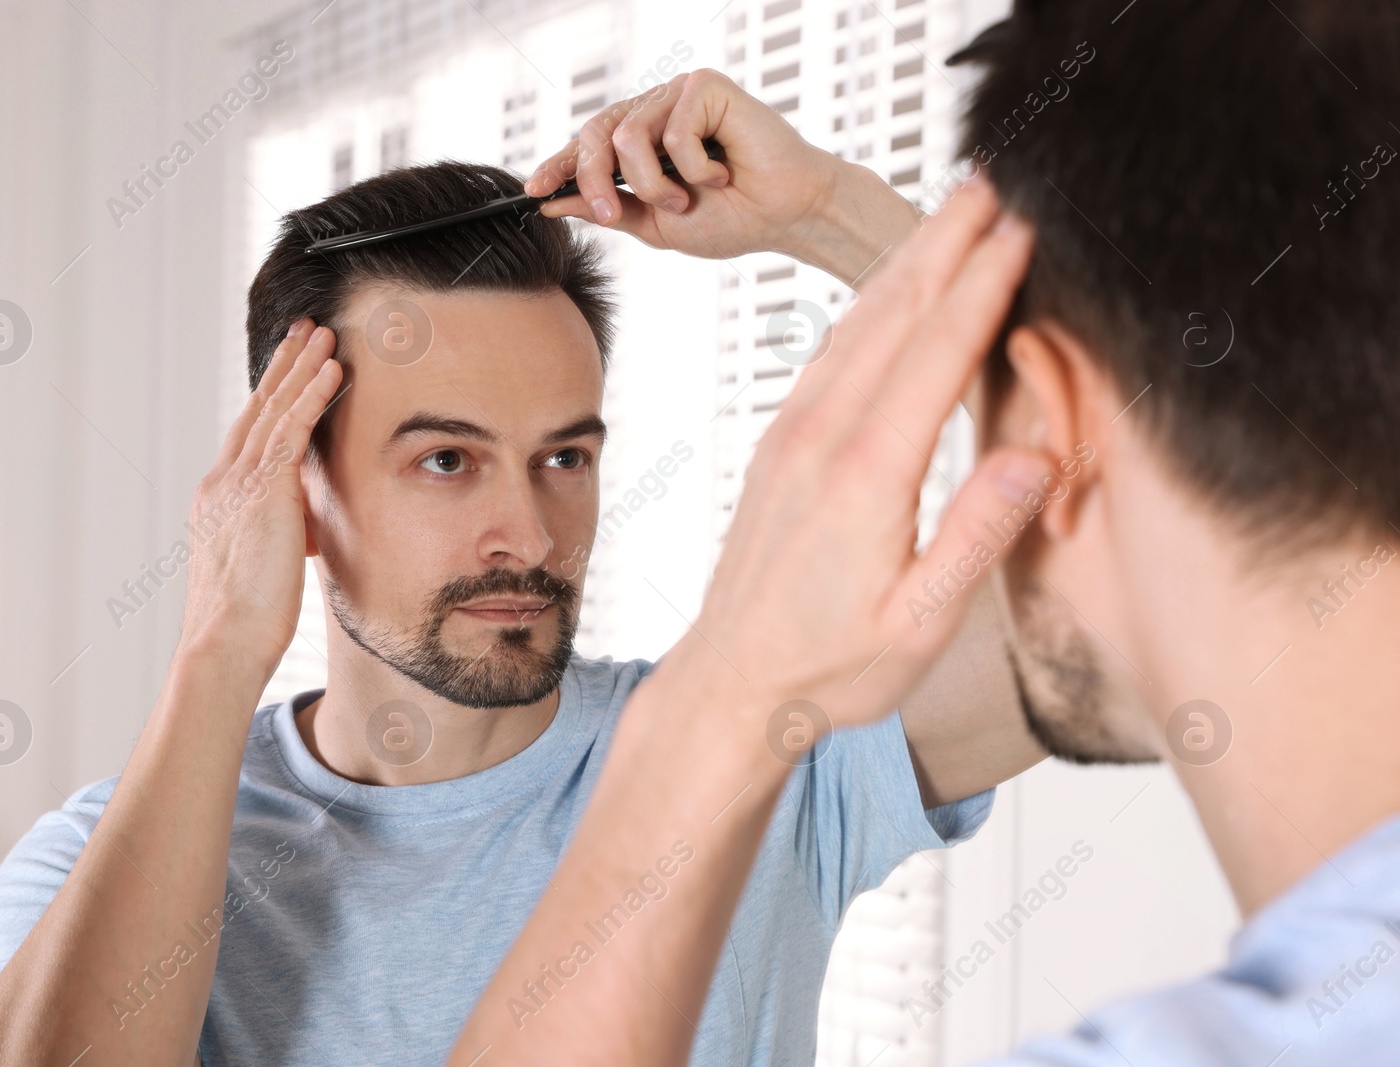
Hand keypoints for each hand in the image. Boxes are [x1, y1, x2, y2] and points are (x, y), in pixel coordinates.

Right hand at [177, 319, 341, 681]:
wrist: (225, 645)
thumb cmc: (247, 623)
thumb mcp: (263, 565)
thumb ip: (281, 534)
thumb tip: (308, 528)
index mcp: (219, 499)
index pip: (249, 435)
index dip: (271, 398)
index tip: (288, 367)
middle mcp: (222, 482)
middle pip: (257, 409)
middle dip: (283, 367)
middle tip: (303, 330)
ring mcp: (238, 483)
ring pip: (274, 410)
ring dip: (302, 367)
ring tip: (323, 334)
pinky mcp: (262, 492)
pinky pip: (291, 431)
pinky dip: (312, 395)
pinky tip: (332, 369)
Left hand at [524, 68, 916, 275]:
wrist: (787, 216)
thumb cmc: (733, 218)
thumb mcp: (658, 224)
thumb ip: (610, 210)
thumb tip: (553, 202)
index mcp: (643, 140)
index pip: (587, 145)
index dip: (558, 165)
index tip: (532, 193)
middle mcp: (656, 110)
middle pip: (595, 135)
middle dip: (595, 179)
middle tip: (613, 213)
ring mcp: (679, 95)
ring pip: (628, 136)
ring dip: (655, 182)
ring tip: (690, 197)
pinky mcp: (705, 87)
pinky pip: (672, 131)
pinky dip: (695, 166)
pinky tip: (724, 170)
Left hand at [678, 178, 1050, 735]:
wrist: (732, 682)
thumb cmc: (830, 666)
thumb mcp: (919, 624)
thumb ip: (977, 536)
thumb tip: (1035, 455)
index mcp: (867, 473)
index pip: (939, 350)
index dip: (987, 280)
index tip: (1027, 222)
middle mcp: (822, 436)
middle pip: (896, 312)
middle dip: (950, 239)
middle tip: (996, 178)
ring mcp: (793, 434)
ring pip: (859, 323)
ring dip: (909, 260)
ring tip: (953, 212)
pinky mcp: (780, 445)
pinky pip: (831, 353)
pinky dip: (872, 305)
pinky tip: (891, 291)